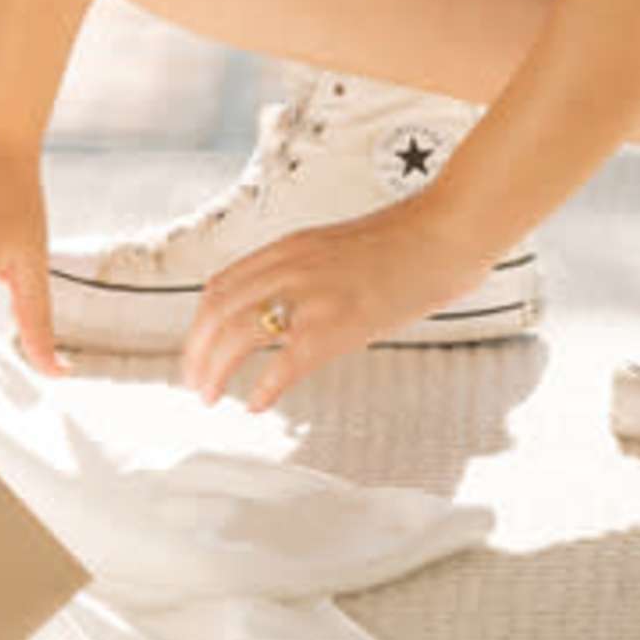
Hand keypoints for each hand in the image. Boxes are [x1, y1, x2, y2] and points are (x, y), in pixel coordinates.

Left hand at [184, 193, 465, 413]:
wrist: (445, 234)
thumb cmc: (405, 243)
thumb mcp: (337, 247)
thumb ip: (306, 272)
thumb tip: (291, 308)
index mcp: (288, 247)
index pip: (220, 286)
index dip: (200, 323)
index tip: (198, 349)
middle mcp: (290, 268)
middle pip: (217, 312)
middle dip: (197, 352)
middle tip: (195, 383)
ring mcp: (312, 297)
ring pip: (238, 336)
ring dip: (216, 370)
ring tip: (210, 396)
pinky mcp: (337, 326)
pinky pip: (283, 364)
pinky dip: (263, 388)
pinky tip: (256, 404)